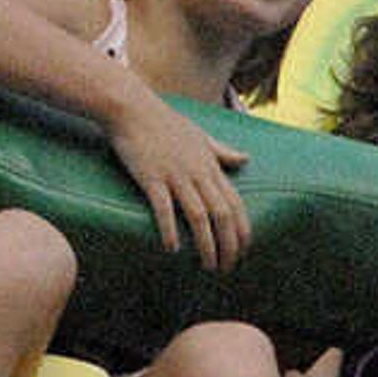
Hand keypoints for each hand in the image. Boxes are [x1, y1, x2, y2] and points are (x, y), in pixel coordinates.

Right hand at [112, 98, 250, 270]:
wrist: (132, 107)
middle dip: (229, 246)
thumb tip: (245, 159)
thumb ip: (223, 152)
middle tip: (228, 269)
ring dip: (206, 245)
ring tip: (208, 266)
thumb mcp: (200, 136)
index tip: (243, 252)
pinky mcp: (151, 177)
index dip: (242, 231)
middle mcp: (198, 173)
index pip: (236, 204)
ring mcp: (175, 175)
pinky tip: (173, 248)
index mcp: (211, 166)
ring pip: (199, 216)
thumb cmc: (165, 122)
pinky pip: (164, 208)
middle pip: (222, 215)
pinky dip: (170, 229)